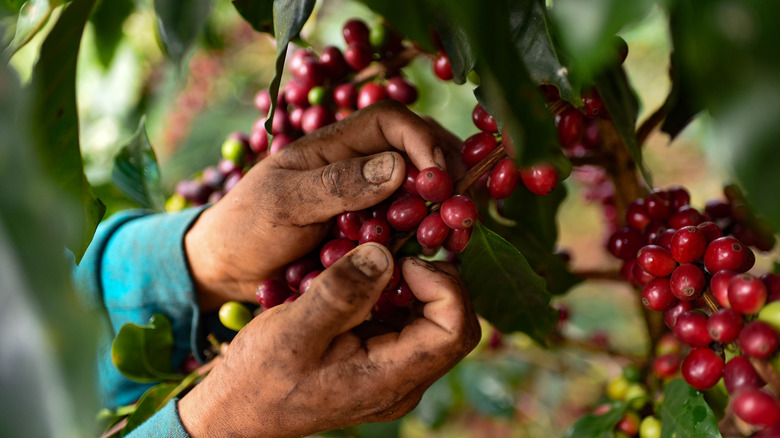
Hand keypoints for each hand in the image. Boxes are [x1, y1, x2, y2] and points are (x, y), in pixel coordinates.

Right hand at [178, 243, 480, 437]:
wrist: (238, 411)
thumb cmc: (260, 376)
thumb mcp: (294, 329)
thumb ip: (342, 292)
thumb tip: (384, 253)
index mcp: (389, 379)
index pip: (454, 331)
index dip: (444, 287)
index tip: (405, 261)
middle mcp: (403, 383)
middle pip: (453, 325)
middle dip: (436, 281)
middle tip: (398, 252)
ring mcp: (393, 376)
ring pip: (434, 323)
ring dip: (416, 286)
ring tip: (380, 260)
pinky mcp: (380, 365)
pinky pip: (408, 326)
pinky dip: (398, 296)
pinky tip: (367, 279)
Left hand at [185, 100, 461, 310]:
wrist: (226, 271)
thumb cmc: (245, 228)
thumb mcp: (283, 203)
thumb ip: (337, 185)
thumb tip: (399, 167)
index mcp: (334, 147)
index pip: (391, 122)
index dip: (423, 141)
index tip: (439, 180)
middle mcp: (357, 168)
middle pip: (418, 153)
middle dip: (447, 174)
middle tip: (464, 209)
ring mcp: (366, 202)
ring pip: (420, 193)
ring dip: (443, 209)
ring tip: (456, 235)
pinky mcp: (370, 234)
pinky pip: (409, 228)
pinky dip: (428, 237)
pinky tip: (440, 253)